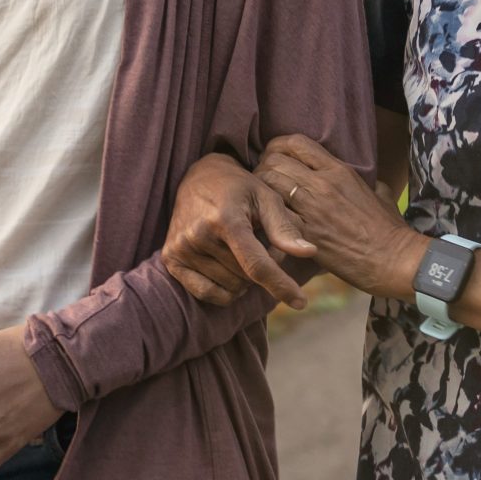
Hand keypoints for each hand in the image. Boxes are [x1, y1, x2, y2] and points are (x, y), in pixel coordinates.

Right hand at [161, 152, 314, 308]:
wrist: (199, 177)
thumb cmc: (239, 188)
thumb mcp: (266, 198)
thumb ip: (285, 227)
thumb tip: (309, 252)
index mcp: (225, 219)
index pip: (256, 265)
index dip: (281, 286)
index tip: (301, 303)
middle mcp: (199, 235)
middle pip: (246, 278)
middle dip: (261, 269)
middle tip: (258, 245)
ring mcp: (181, 248)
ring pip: (229, 288)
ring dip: (243, 277)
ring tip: (240, 250)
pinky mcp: (171, 259)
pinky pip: (207, 294)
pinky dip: (224, 289)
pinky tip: (226, 267)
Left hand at [257, 133, 425, 301]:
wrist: (393, 260)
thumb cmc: (389, 229)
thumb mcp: (381, 193)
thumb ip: (367, 181)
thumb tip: (366, 180)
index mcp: (339, 170)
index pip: (296, 142)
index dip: (278, 147)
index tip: (274, 158)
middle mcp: (322, 184)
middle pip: (275, 159)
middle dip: (263, 167)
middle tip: (262, 181)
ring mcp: (312, 208)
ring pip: (269, 182)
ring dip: (260, 189)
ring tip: (261, 200)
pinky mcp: (304, 234)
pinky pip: (273, 214)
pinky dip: (265, 215)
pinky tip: (266, 222)